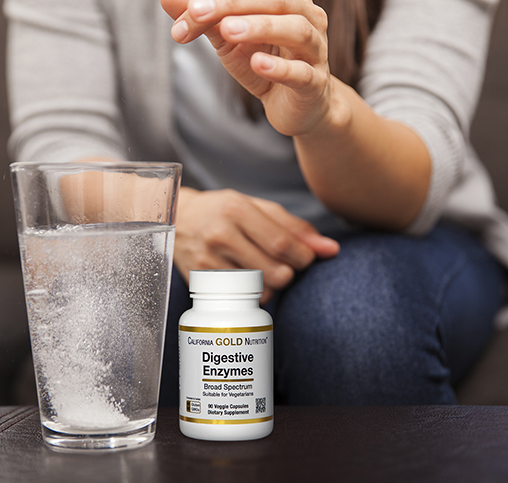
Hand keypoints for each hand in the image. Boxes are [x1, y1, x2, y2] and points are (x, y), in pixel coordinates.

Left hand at [160, 0, 344, 137]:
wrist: (296, 106)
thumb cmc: (263, 63)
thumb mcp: (228, 38)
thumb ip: (202, 16)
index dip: (213, 1)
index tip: (183, 20)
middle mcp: (309, 17)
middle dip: (234, 4)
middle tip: (198, 12)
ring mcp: (316, 50)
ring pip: (296, 30)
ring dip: (260, 27)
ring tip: (227, 31)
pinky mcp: (315, 84)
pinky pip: (302, 72)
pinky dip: (280, 67)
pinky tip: (258, 64)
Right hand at [174, 187, 338, 303]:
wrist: (177, 219)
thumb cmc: (222, 211)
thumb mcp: (256, 208)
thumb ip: (294, 227)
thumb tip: (331, 249)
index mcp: (236, 210)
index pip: (281, 243)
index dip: (304, 256)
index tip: (307, 257)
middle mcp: (219, 235)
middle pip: (274, 271)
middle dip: (291, 273)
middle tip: (288, 265)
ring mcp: (208, 261)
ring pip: (260, 290)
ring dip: (274, 286)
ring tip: (266, 270)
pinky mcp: (201, 281)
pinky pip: (242, 300)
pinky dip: (255, 294)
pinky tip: (250, 280)